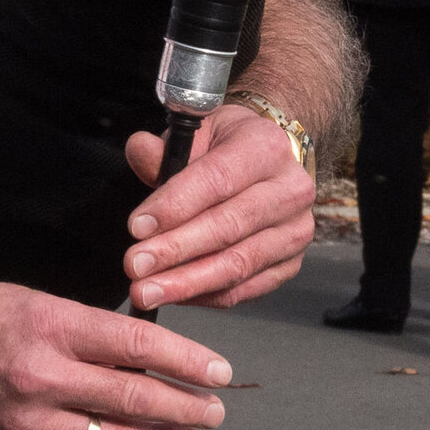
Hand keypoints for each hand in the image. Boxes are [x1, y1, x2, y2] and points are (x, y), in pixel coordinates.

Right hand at [0, 280, 233, 429]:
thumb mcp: (28, 301)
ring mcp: (27, 422)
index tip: (218, 372)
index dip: (189, 361)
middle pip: (138, 399)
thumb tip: (144, 353)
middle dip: (189, 408)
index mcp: (48, 326)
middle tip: (214, 410)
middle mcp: (41, 376)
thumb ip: (84, 329)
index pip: (139, 345)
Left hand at [117, 100, 315, 311]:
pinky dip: (208, 295)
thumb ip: (164, 148)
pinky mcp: (291, 263)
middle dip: (175, 250)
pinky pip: (247, 287)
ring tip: (147, 292)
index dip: (174, 206)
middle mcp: (290, 191)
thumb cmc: (223, 147)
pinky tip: (175, 296)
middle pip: (228, 227)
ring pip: (239, 264)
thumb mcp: (195, 133)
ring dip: (188, 283)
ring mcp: (295, 231)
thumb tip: (140, 150)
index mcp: (265, 148)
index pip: (217, 180)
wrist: (268, 161)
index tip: (136, 228)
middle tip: (134, 266)